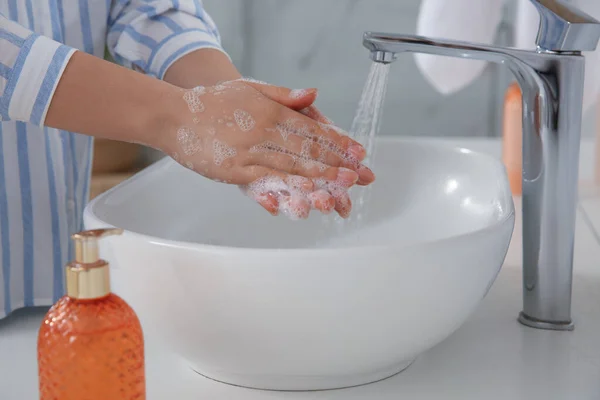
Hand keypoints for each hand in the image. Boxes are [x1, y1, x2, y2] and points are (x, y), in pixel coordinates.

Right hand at [158, 79, 374, 219]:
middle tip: (360, 173)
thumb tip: (314, 95)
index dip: (336, 141)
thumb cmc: (214, 102)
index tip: (357, 151)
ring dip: (320, 176)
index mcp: (269, 110)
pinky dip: (289, 188)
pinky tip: (308, 193)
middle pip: (307, 148)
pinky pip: (267, 181)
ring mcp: (249, 151)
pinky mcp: (235, 170)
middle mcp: (263, 130)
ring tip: (343, 184)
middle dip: (337, 162)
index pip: (311, 128)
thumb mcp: (250, 89)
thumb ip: (284, 95)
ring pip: (291, 165)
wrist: (175, 116)